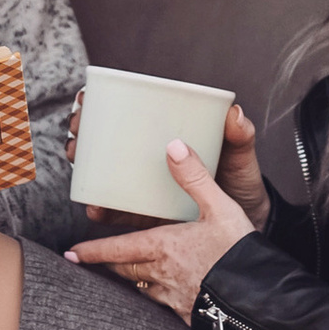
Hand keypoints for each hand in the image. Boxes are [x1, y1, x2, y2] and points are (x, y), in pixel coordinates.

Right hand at [64, 91, 267, 232]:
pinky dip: (101, 210)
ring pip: (104, 176)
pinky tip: (95, 207)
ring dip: (83, 166)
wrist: (250, 230)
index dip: (102, 104)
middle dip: (83, 133)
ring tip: (78, 160)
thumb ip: (240, 137)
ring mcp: (146, 190)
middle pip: (108, 142)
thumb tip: (233, 113)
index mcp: (170, 141)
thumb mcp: (242, 159)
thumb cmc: (242, 187)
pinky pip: (118, 213)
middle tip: (79, 132)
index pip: (131, 115)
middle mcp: (153, 163)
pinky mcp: (147, 219)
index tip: (87, 99)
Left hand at [65, 138, 250, 321]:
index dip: (93, 250)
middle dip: (110, 265)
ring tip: (128, 278)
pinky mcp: (191, 315)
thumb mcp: (219, 208)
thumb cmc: (238, 253)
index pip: (117, 249)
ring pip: (143, 290)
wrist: (259, 300)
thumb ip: (195, 178)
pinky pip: (167, 307)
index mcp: (162, 247)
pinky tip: (169, 297)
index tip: (72, 253)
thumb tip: (174, 147)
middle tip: (95, 262)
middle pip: (126, 270)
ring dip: (133, 282)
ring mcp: (175, 299)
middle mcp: (161, 275)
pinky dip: (161, 299)